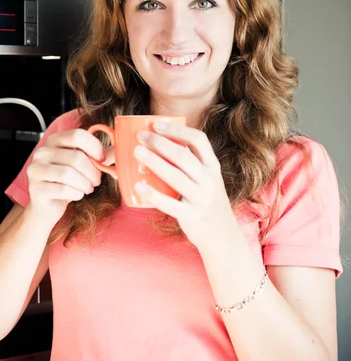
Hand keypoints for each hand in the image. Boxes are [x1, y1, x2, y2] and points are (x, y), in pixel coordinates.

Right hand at [27, 129, 113, 225]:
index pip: (78, 135)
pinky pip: (63, 190)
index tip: (102, 160)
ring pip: (68, 174)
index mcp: (55, 140)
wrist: (48, 205)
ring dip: (85, 184)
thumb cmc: (68, 182)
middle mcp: (42, 152)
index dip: (95, 147)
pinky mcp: (36, 188)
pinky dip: (76, 194)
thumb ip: (100, 155)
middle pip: (76, 157)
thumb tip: (121, 148)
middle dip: (92, 172)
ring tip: (87, 188)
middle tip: (96, 181)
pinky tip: (76, 194)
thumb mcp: (84, 165)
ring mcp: (36, 169)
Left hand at [134, 121, 237, 250]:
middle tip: (140, 136)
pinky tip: (138, 186)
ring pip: (176, 176)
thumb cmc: (206, 202)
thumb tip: (160, 143)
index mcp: (212, 166)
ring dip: (155, 162)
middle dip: (160, 143)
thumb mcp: (206, 179)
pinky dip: (153, 195)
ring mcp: (201, 198)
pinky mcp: (192, 216)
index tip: (156, 124)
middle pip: (184, 156)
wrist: (223, 236)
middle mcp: (209, 180)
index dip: (177, 130)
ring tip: (137, 152)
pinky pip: (170, 204)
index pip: (199, 140)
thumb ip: (190, 163)